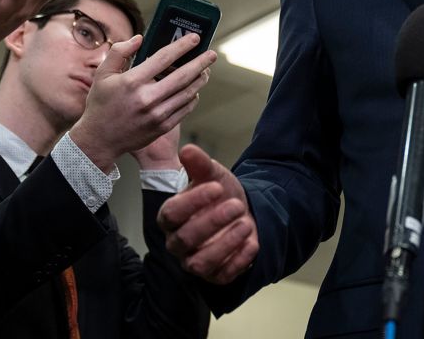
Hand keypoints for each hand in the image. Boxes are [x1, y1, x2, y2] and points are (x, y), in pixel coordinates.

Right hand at [69, 35, 215, 171]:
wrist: (99, 140)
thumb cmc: (101, 104)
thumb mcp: (102, 74)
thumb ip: (119, 52)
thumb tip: (140, 38)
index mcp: (132, 81)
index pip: (164, 58)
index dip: (182, 46)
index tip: (195, 38)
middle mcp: (147, 98)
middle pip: (183, 75)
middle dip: (201, 62)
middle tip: (212, 54)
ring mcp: (157, 114)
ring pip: (188, 93)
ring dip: (200, 79)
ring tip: (206, 70)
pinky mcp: (163, 127)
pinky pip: (185, 109)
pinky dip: (193, 97)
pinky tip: (194, 90)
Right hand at [158, 144, 259, 283]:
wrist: (241, 211)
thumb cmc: (219, 194)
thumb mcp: (213, 175)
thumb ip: (199, 164)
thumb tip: (187, 149)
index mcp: (171, 217)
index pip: (171, 214)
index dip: (192, 202)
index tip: (217, 187)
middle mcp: (178, 242)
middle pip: (185, 239)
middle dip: (212, 222)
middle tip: (236, 205)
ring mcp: (195, 261)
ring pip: (200, 263)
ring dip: (225, 244)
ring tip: (246, 223)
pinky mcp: (215, 275)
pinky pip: (223, 275)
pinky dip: (239, 261)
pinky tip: (253, 243)